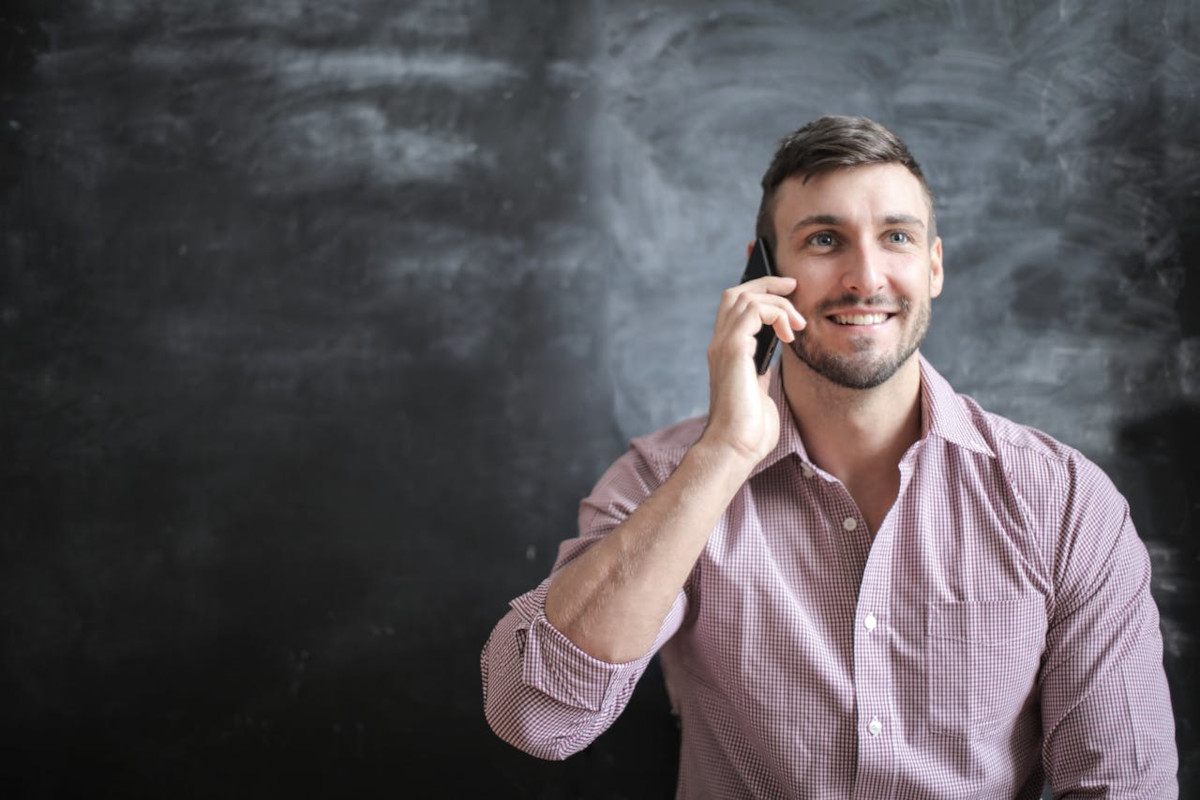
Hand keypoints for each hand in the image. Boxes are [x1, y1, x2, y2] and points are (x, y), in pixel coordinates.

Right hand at [700, 275, 804, 463]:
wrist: (734, 448)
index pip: (735, 308)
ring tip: (798, 323)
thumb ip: (762, 370)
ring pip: (745, 296)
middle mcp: (720, 345)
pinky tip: (789, 335)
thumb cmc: (749, 430)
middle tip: (794, 287)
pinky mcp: (733, 349)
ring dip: (778, 301)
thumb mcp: (759, 391)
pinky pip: (754, 310)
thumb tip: (776, 357)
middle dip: (767, 284)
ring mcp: (723, 345)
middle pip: (736, 293)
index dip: (759, 293)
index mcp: (726, 353)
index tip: (788, 295)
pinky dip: (776, 313)